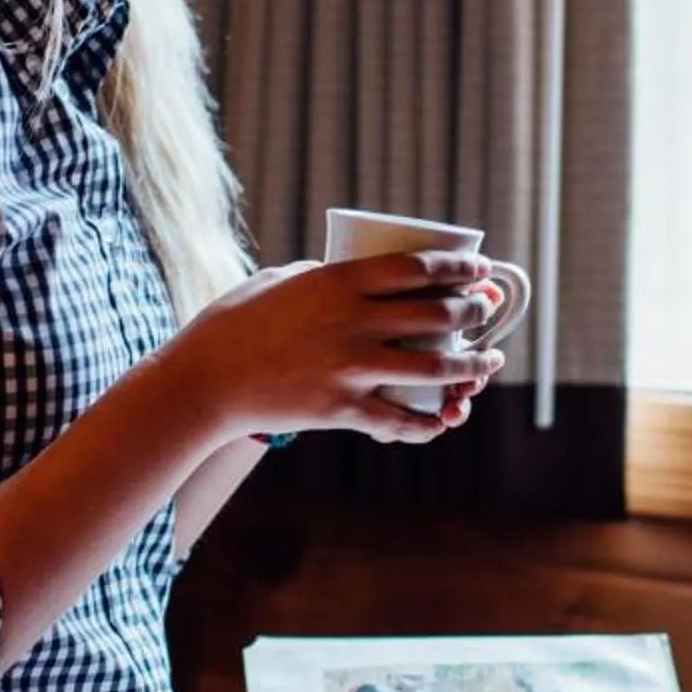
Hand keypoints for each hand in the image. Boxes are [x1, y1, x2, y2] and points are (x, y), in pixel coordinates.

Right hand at [165, 250, 508, 443]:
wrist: (204, 382)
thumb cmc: (234, 324)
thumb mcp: (281, 281)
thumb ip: (325, 277)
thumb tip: (358, 278)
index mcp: (339, 282)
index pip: (418, 269)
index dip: (459, 269)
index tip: (482, 270)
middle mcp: (353, 322)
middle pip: (436, 315)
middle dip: (472, 313)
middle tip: (485, 312)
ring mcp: (351, 369)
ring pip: (434, 368)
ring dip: (470, 366)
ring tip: (487, 363)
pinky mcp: (342, 410)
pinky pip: (400, 420)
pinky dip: (427, 422)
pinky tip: (443, 419)